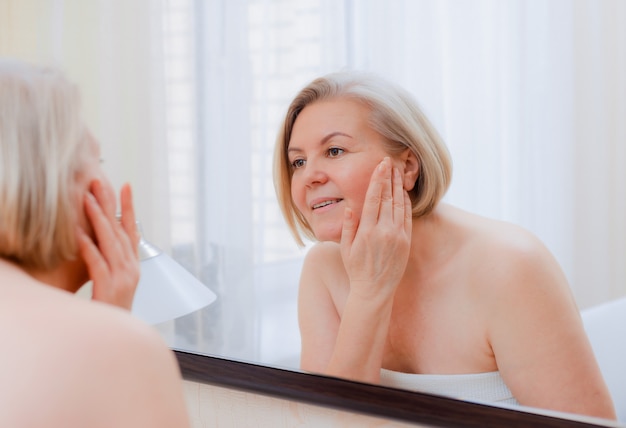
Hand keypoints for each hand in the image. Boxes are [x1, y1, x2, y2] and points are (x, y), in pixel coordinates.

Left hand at [77, 180, 139, 309]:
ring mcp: (123, 278)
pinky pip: (97, 264)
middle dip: (110, 204)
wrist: (117, 338)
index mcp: (133, 265)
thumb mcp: (115, 283)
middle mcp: (131, 268)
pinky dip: (88, 248)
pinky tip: (78, 235)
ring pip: (110, 242)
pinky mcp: (110, 289)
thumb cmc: (112, 310)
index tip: (125, 186)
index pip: (132, 229)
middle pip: (120, 230)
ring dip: (98, 220)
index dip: (128, 207)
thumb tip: (98, 240)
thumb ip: (110, 261)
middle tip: (100, 182)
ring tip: (87, 200)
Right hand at [340, 157, 411, 299]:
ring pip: (399, 205)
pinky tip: (403, 193)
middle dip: (388, 178)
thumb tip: (351, 207)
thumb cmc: (356, 269)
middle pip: (387, 197)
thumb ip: (348, 226)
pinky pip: (407, 217)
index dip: (377, 180)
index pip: (373, 198)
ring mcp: (397, 236)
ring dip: (398, 187)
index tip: (380, 165)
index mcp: (367, 231)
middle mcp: (384, 231)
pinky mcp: (406, 242)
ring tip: (397, 172)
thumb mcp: (345, 248)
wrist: (374, 290)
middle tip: (389, 161)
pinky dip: (405, 203)